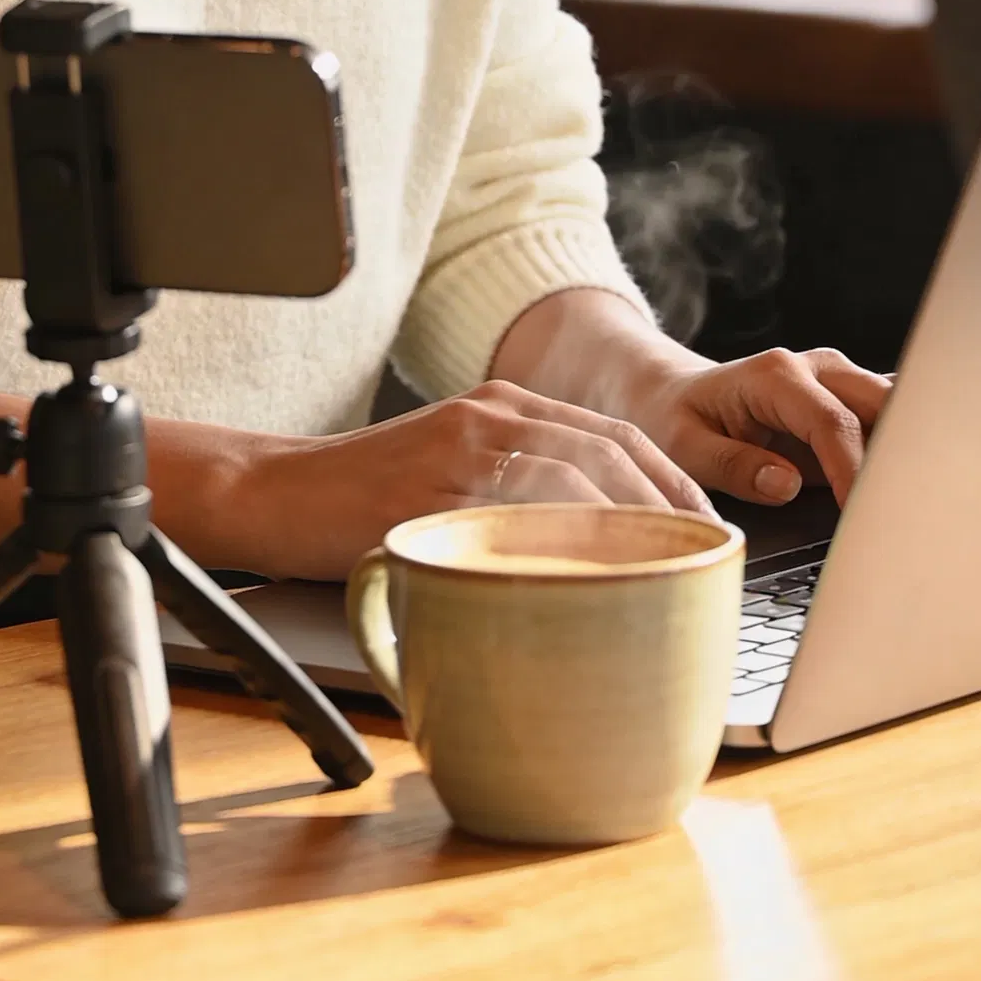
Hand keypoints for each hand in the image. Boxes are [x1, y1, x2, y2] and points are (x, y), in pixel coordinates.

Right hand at [225, 379, 715, 584]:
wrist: (274, 492)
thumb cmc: (360, 499)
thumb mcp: (447, 473)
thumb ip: (512, 491)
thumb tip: (592, 552)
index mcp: (502, 405)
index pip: (614, 435)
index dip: (671, 480)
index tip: (705, 526)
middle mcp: (493, 414)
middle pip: (614, 451)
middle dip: (671, 505)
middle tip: (704, 556)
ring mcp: (467, 448)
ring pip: (582, 476)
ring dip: (635, 524)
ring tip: (665, 571)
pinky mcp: (439, 486)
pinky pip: (525, 510)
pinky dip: (572, 540)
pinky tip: (598, 575)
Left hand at [628, 347, 890, 509]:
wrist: (673, 393)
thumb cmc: (675, 419)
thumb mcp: (685, 447)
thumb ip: (734, 466)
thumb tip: (787, 485)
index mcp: (775, 376)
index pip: (831, 423)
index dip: (853, 469)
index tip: (860, 512)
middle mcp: (816, 370)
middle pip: (883, 405)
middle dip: (898, 455)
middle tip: (900, 511)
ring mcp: (838, 383)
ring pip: (898, 408)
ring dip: (908, 452)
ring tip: (912, 503)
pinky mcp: (849, 404)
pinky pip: (891, 420)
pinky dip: (903, 449)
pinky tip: (905, 488)